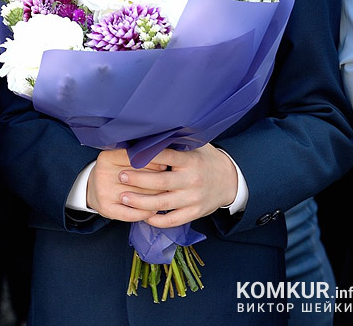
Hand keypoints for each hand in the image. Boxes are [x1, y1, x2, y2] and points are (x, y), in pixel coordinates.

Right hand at [85, 149, 169, 221]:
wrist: (91, 189)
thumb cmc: (113, 172)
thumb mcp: (119, 159)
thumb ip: (138, 159)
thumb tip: (164, 164)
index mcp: (107, 158)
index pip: (135, 159)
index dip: (153, 162)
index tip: (164, 166)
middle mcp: (103, 174)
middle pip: (140, 178)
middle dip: (157, 181)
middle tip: (166, 183)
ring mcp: (104, 192)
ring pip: (139, 196)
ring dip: (156, 198)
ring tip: (163, 196)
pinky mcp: (106, 209)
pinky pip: (133, 213)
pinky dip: (146, 213)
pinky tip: (152, 210)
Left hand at [117, 145, 238, 227]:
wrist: (231, 180)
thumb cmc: (206, 160)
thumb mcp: (196, 146)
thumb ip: (176, 142)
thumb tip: (150, 131)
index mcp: (190, 161)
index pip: (165, 157)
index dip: (145, 156)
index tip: (128, 155)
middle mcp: (191, 180)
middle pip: (160, 182)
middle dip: (138, 180)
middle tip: (121, 176)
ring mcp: (193, 198)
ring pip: (163, 203)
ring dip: (141, 202)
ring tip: (124, 198)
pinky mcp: (195, 212)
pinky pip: (174, 220)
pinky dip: (157, 221)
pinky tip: (143, 217)